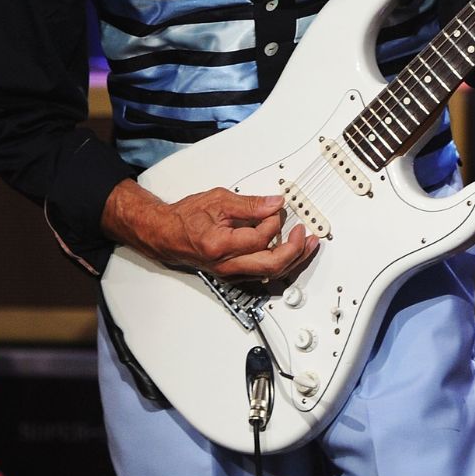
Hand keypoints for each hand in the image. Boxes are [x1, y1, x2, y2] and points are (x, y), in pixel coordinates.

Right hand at [102, 180, 318, 281]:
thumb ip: (249, 204)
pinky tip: (291, 251)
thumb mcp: (217, 201)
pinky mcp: (234, 274)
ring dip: (294, 259)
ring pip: (270, 274)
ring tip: (308, 244)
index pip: (260, 239)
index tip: (276, 209)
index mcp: (220, 245)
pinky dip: (281, 263)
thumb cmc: (186, 218)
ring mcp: (231, 273)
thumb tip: (275, 204)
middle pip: (271, 265)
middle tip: (305, 233)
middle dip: (295, 249)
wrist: (166, 234)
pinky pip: (263, 274)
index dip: (274, 222)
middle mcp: (226, 265)